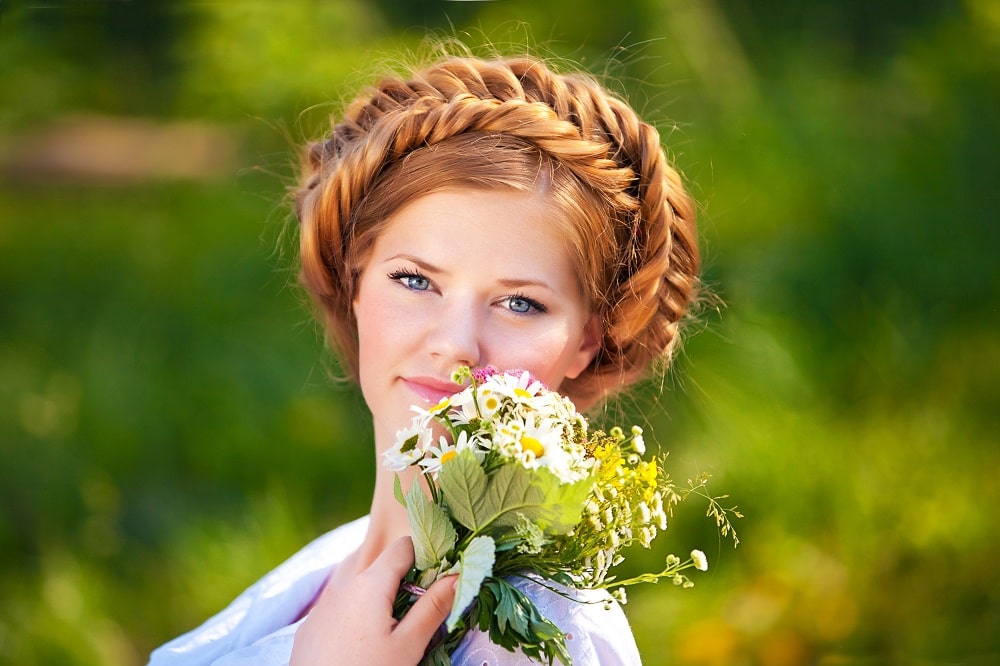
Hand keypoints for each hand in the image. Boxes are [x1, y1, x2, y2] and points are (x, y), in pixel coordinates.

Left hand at [290, 536, 456, 665]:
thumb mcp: (408, 645)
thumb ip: (433, 607)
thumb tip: (459, 574)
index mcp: (370, 583)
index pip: (404, 545)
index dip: (426, 555)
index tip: (440, 576)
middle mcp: (342, 585)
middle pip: (379, 562)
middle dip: (403, 575)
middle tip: (421, 603)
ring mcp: (321, 605)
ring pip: (355, 581)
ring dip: (378, 591)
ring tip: (393, 620)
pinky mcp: (310, 626)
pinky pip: (337, 603)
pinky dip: (354, 607)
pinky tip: (362, 635)